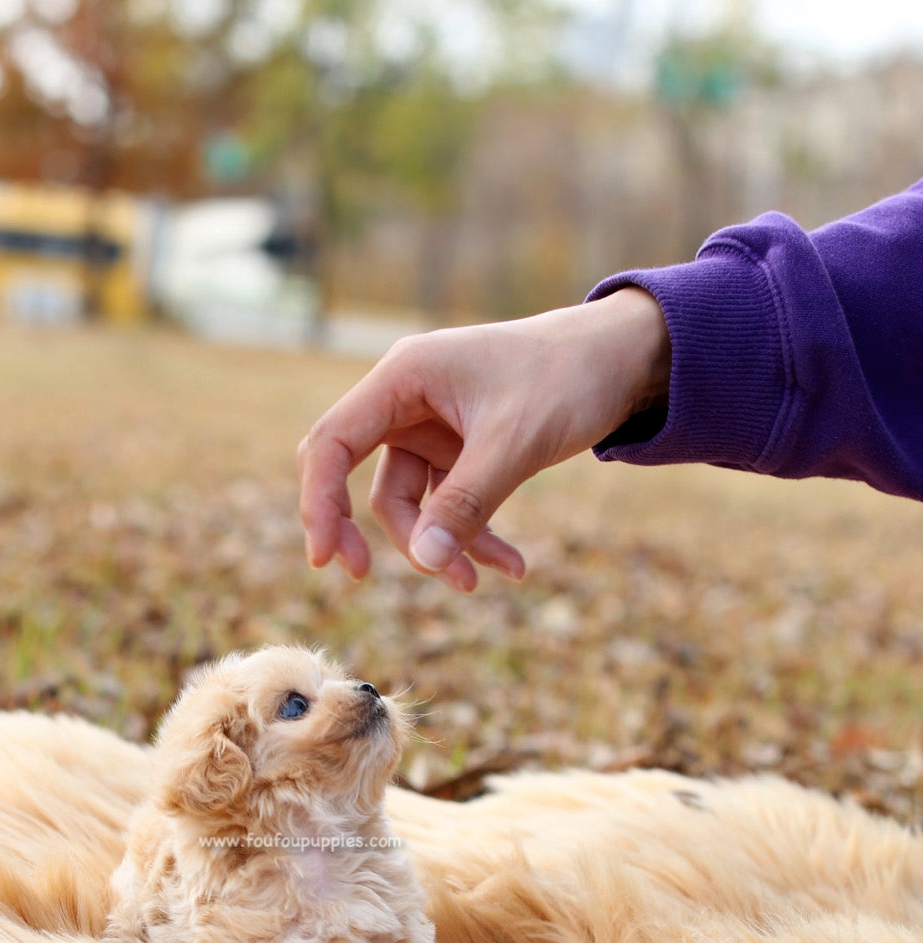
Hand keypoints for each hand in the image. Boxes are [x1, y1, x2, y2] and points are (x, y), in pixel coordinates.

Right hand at [297, 288, 671, 589]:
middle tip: (362, 577)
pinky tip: (511, 567)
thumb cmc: (568, 378)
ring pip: (408, 505)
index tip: (324, 557)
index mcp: (404, 377)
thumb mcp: (515, 443)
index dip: (319, 501)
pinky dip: (473, 539)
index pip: (334, 442)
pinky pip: (449, 508)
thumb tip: (424, 559)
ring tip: (477, 583)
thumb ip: (466, 502)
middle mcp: (407, 401)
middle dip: (367, 532)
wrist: (624, 360)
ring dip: (438, 547)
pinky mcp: (460, 452)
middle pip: (358, 478)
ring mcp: (432, 429)